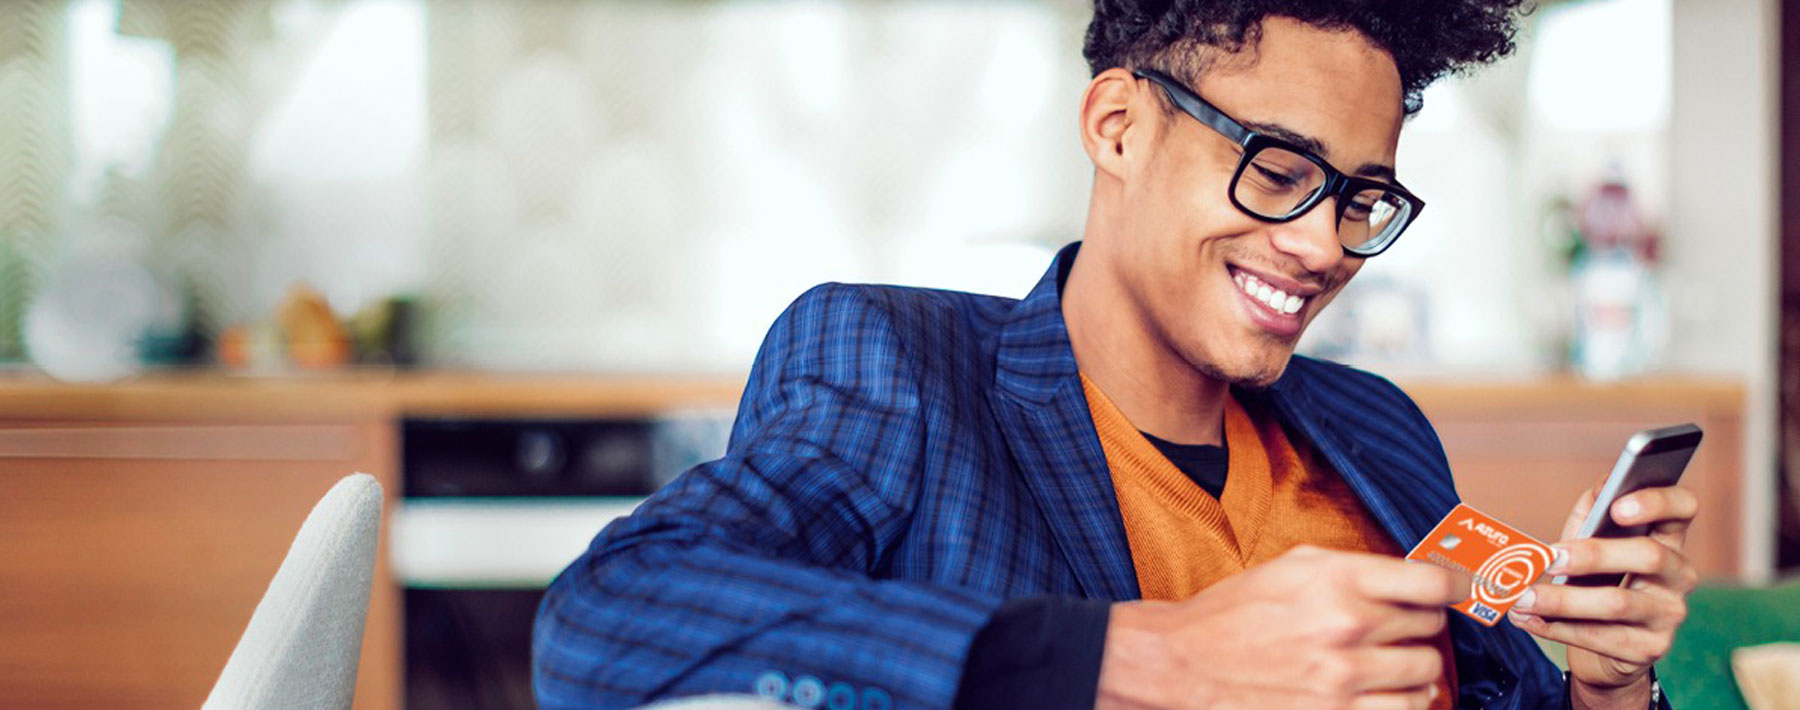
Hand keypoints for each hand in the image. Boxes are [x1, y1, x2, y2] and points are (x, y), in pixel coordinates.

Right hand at [1096, 545, 1462, 709]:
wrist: (1183, 663)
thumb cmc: (1235, 612)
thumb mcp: (1292, 566)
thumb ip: (1355, 568)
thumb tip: (1413, 576)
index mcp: (1336, 578)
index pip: (1431, 579)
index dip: (1453, 584)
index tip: (1457, 589)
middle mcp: (1346, 625)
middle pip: (1431, 626)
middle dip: (1421, 625)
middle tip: (1399, 625)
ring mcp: (1344, 676)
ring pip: (1427, 672)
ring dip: (1417, 666)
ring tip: (1393, 661)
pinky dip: (1407, 701)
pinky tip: (1387, 691)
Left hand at [1507, 483, 1699, 708]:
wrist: (1607, 647)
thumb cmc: (1597, 579)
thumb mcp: (1593, 542)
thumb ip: (1594, 513)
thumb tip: (1600, 487)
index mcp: (1668, 539)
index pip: (1683, 508)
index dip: (1658, 502)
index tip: (1618, 505)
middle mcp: (1679, 575)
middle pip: (1648, 556)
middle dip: (1594, 555)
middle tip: (1550, 558)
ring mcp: (1669, 614)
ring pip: (1617, 603)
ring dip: (1561, 600)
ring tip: (1521, 597)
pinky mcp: (1649, 648)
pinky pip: (1598, 636)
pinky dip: (1554, 626)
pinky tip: (1525, 618)